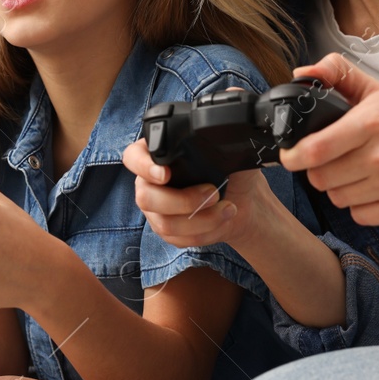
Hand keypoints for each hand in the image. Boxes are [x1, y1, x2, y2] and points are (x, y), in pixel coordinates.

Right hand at [122, 141, 265, 247]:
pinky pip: (178, 239)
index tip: (166, 174)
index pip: (133, 158)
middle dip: (184, 200)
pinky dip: (206, 232)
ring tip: (226, 208)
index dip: (143, 167)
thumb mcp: (227, 151)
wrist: (245, 199)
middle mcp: (150, 182)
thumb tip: (219, 140)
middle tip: (214, 192)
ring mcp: (156, 209)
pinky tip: (222, 220)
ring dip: (202, 219)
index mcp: (158, 155)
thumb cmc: (233, 171)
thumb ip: (216, 143)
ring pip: (165, 223)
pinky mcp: (168, 231)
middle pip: (146, 197)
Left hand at [278, 53, 378, 225]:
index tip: (291, 156)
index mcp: (372, 122)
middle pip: (320, 178)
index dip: (294, 156)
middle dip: (321, 171)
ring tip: (363, 172)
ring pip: (337, 198)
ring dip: (342, 188)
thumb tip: (302, 74)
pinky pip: (359, 215)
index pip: (316, 148)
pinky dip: (362, 205)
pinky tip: (378, 188)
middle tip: (339, 160)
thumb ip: (338, 75)